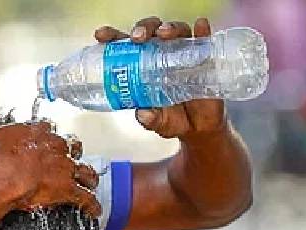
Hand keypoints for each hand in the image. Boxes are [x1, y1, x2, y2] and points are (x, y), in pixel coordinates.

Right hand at [0, 117, 100, 216]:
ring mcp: (65, 168)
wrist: (2, 177)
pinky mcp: (67, 189)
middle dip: (73, 152)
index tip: (46, 140)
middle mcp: (57, 147)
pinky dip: (91, 205)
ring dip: (89, 177)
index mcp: (40, 132)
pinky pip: (85, 198)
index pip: (50, 128)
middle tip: (70, 158)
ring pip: (85, 171)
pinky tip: (95, 210)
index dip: (49, 135)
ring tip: (90, 181)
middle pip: (73, 146)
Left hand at [95, 17, 226, 139]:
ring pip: (175, 31)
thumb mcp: (158, 123)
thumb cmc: (172, 119)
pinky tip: (200, 27)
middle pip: (149, 32)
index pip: (123, 45)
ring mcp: (182, 53)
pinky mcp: (203, 57)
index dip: (111, 37)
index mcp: (141, 65)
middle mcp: (160, 54)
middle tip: (138, 38)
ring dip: (168, 28)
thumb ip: (150, 120)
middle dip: (142, 29)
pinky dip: (201, 31)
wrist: (198, 127)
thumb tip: (144, 115)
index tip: (101, 35)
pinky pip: (203, 40)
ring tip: (164, 35)